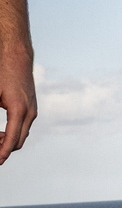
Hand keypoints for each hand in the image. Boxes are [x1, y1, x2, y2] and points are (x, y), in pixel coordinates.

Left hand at [0, 49, 35, 164]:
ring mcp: (32, 110)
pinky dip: (13, 133)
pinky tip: (2, 132)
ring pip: (22, 135)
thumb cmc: (1, 72)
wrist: (16, 55)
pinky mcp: (31, 107)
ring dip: (8, 141)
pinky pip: (23, 126)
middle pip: (18, 141)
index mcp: (18, 109)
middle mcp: (29, 112)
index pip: (12, 139)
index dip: (3, 152)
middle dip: (4, 149)